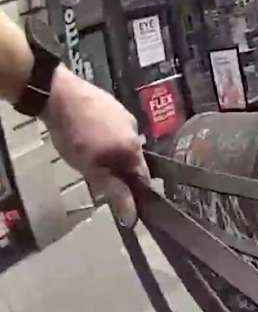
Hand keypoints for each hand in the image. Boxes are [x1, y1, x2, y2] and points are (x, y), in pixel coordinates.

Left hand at [40, 66, 149, 226]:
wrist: (60, 94)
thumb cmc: (74, 136)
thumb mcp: (90, 169)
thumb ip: (113, 191)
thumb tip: (132, 218)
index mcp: (134, 149)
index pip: (143, 177)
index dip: (134, 190)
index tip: (121, 196)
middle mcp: (136, 132)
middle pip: (133, 158)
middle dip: (120, 168)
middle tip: (98, 173)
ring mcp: (126, 115)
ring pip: (124, 141)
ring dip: (113, 150)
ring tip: (91, 152)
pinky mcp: (114, 104)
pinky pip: (116, 126)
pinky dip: (107, 134)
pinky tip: (89, 134)